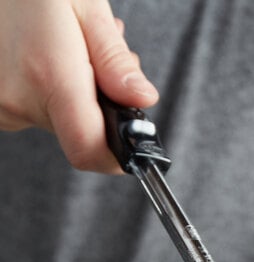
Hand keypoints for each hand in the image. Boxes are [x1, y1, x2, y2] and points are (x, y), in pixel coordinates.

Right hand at [0, 0, 158, 172]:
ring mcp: (1, 105)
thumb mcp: (87, 6)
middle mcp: (19, 98)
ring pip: (61, 122)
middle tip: (98, 63)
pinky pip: (37, 111)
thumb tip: (143, 100)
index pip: (88, 150)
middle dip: (102, 107)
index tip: (133, 146)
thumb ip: (115, 61)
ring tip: (68, 50)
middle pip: (81, 134)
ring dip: (78, 96)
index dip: (116, 158)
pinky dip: (52, 93)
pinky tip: (48, 58)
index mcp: (48, 75)